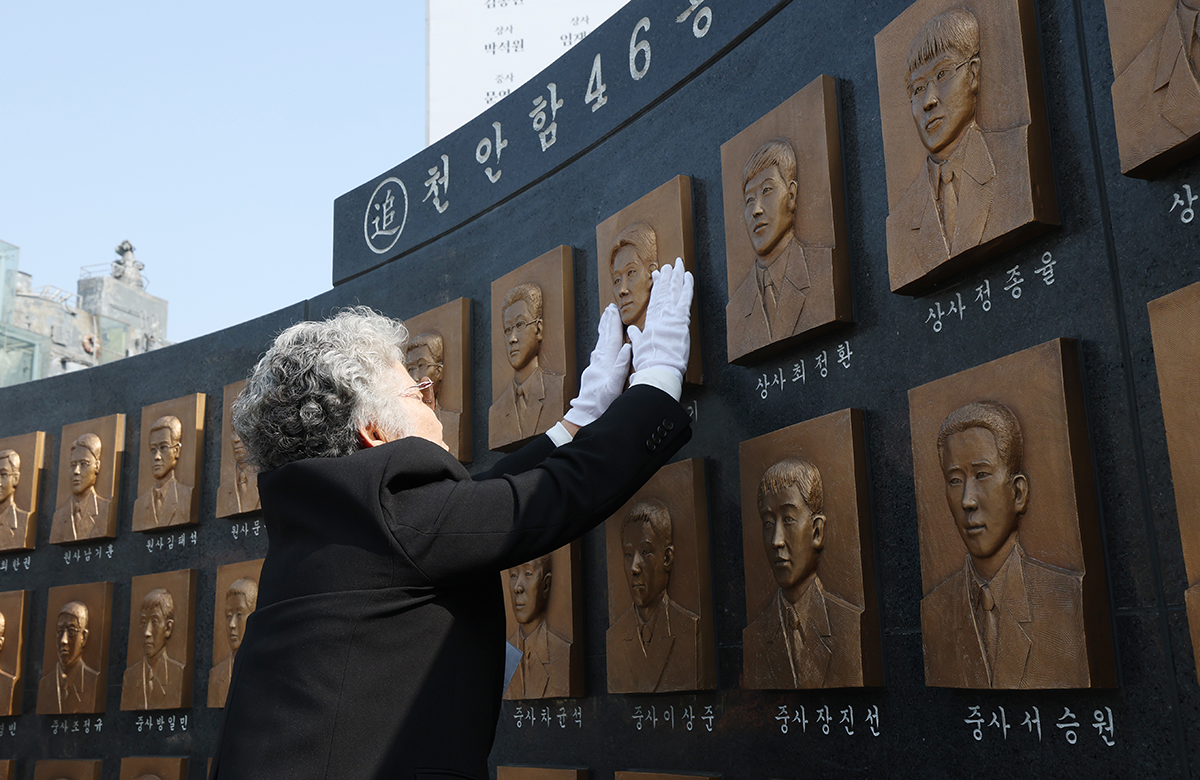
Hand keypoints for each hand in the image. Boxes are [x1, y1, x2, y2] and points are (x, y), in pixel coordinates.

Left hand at [563, 304, 632, 428]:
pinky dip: (600, 343)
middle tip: (608, 309)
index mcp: (606, 364)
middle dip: (607, 323)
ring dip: (603, 330)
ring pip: (599, 344)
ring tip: (605, 320)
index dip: (613, 324)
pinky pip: (597, 352)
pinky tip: (601, 343)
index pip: (611, 339)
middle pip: (603, 338)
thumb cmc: (601, 405)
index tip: (614, 311)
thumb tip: (626, 347)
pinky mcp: (592, 373)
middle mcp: (598, 363)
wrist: (584, 416)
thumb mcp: (614, 388)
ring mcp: (594, 368)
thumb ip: (620, 367)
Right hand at [627, 257, 692, 379]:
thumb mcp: (639, 348)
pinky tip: (688, 276)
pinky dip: (687, 286)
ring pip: (674, 292)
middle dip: (666, 277)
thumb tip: (633, 331)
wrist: (658, 371)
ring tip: (678, 264)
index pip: (655, 299)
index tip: (657, 275)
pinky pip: (685, 298)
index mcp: (652, 322)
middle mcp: (661, 317)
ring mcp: (671, 317)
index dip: (657, 286)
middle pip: (664, 292)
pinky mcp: (681, 320)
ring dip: (676, 276)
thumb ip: (637, 337)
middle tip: (668, 266)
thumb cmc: (649, 363)